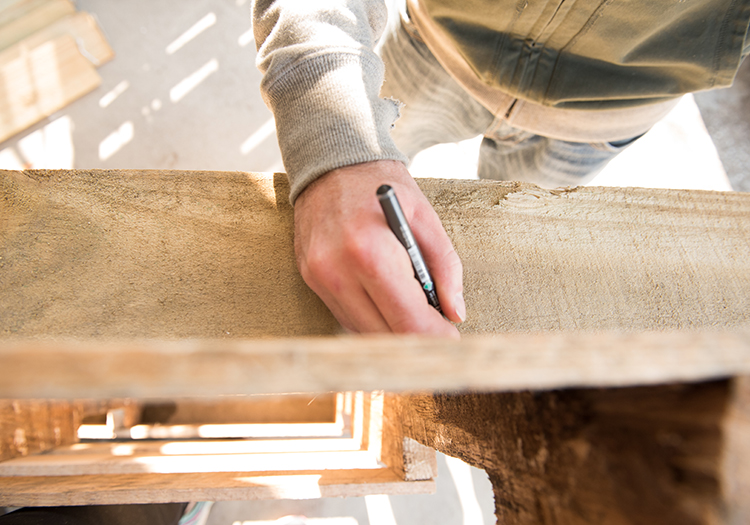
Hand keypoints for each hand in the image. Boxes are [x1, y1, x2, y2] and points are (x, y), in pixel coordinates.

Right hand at [294, 160, 464, 337]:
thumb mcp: (425, 217)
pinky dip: (371, 318)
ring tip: (414, 313)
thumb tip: (455, 313)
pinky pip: (345, 317)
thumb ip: (446, 267)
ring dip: (392, 331)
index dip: (435, 338)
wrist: (329, 161)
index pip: (408, 320)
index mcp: (372, 253)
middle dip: (416, 339)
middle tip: (438, 332)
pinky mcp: (310, 280)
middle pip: (384, 336)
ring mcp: (319, 279)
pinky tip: (386, 302)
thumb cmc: (382, 187)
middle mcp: (339, 272)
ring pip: (363, 332)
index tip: (453, 341)